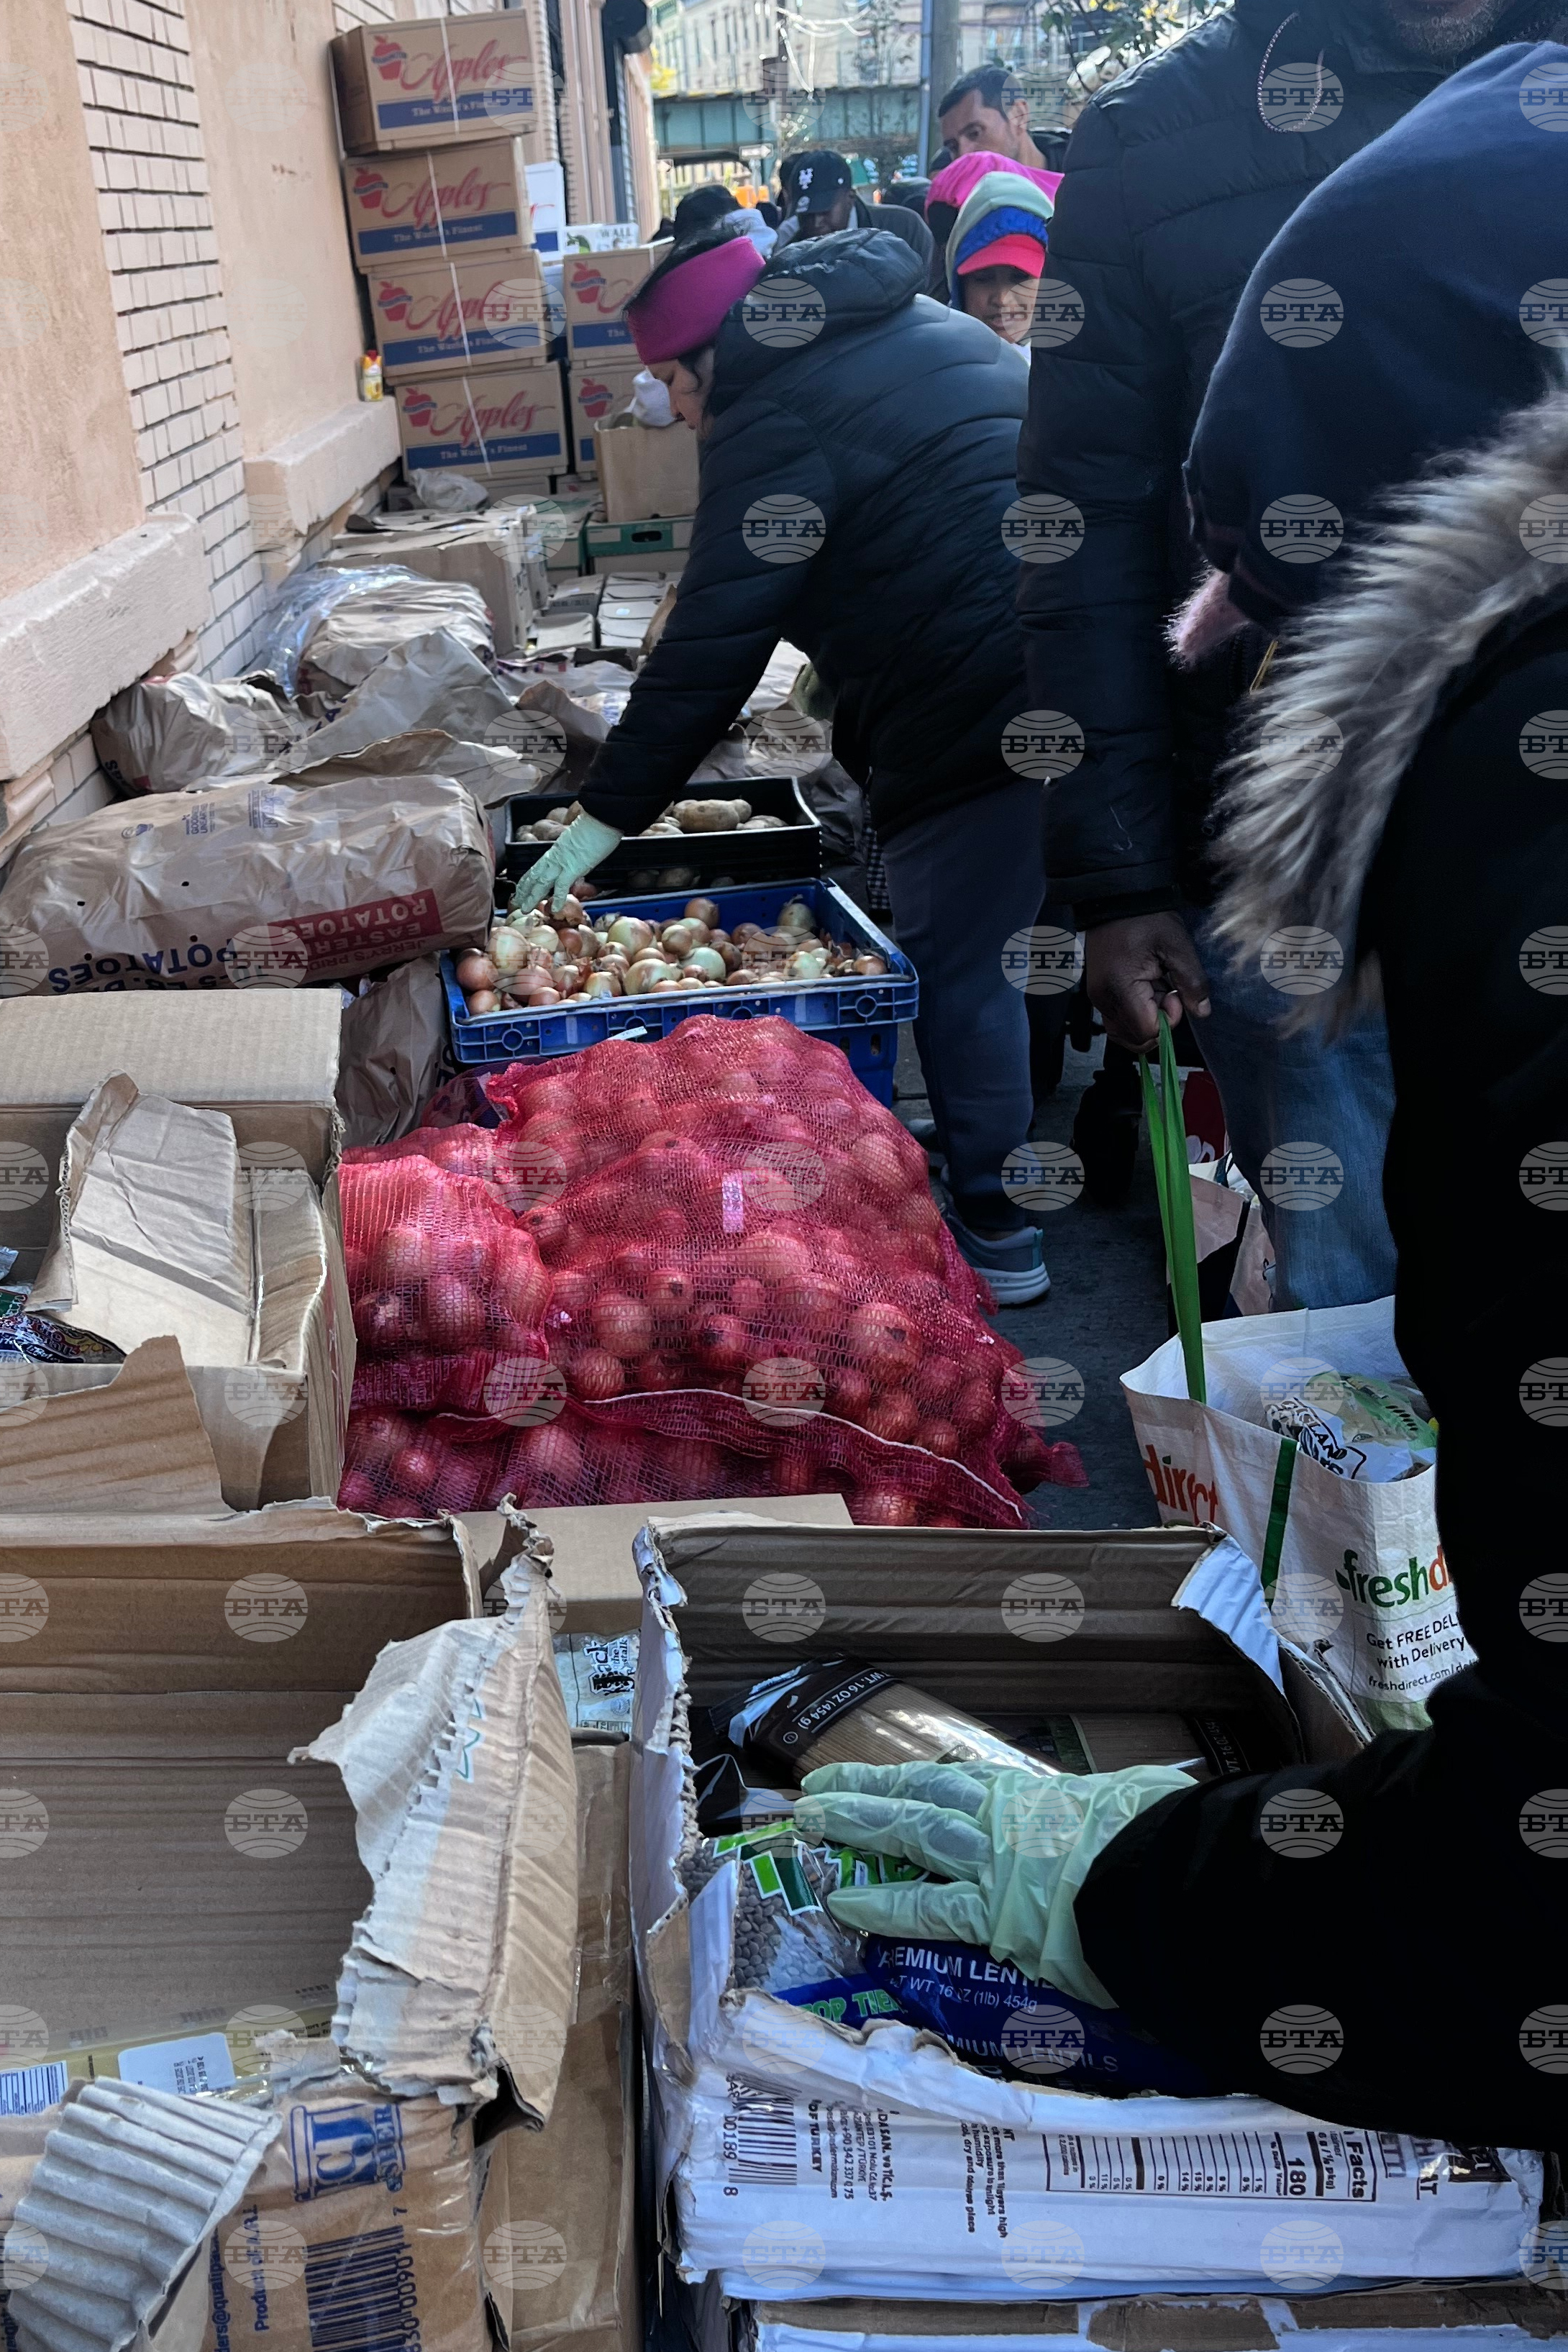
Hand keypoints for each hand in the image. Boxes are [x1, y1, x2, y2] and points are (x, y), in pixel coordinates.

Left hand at [509, 813, 621, 916]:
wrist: (600, 819)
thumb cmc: (595, 827)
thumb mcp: (579, 841)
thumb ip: (574, 852)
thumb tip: (579, 859)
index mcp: (556, 850)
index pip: (538, 867)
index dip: (528, 879)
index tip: (521, 889)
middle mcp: (555, 857)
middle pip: (535, 875)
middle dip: (525, 890)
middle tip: (517, 902)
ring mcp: (562, 862)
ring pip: (542, 882)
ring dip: (533, 896)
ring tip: (525, 908)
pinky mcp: (573, 867)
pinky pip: (562, 886)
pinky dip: (558, 898)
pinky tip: (554, 909)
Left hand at [795, 1758, 1193, 2006]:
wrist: (1172, 1879)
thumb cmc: (1166, 1837)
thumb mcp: (1142, 1800)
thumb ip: (1126, 1800)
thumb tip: (1148, 1796)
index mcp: (1036, 1796)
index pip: (959, 1784)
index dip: (913, 1781)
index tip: (883, 1779)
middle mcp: (1005, 1821)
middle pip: (920, 1796)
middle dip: (865, 1792)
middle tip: (816, 1789)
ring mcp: (994, 1864)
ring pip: (911, 1833)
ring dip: (858, 1826)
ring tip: (810, 1822)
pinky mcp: (997, 1914)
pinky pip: (929, 1908)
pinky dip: (886, 1904)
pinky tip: (846, 1902)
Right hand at [1084, 913, 1211, 1054]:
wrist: (1117, 898)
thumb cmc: (1146, 918)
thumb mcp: (1178, 946)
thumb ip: (1193, 982)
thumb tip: (1202, 1012)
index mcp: (1120, 988)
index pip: (1146, 1031)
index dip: (1167, 1020)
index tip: (1175, 994)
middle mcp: (1103, 999)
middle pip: (1134, 1037)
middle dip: (1157, 1024)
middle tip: (1168, 994)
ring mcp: (1098, 998)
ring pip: (1125, 1032)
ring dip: (1147, 1020)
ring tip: (1158, 991)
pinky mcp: (1098, 993)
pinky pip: (1118, 1019)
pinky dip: (1136, 1013)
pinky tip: (1147, 990)